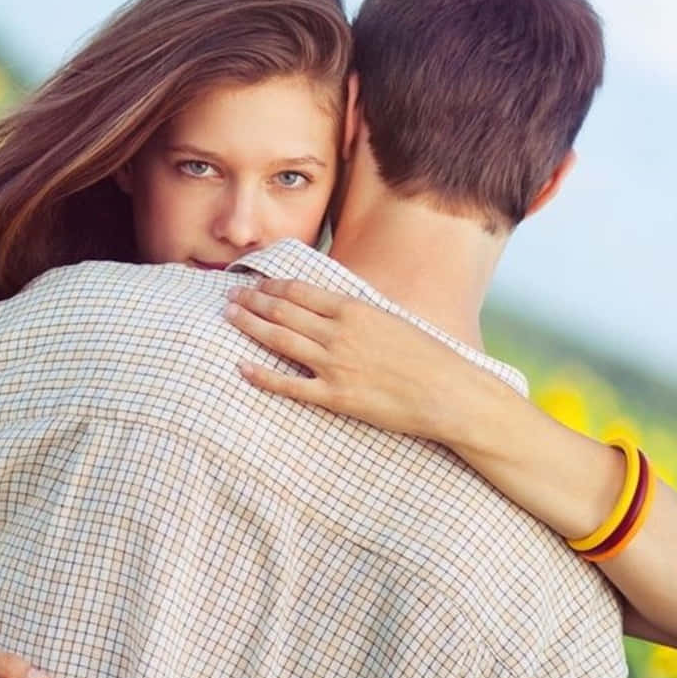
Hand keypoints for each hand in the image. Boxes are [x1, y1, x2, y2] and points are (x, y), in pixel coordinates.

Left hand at [224, 278, 514, 447]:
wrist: (447, 392)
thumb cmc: (426, 356)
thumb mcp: (390, 320)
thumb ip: (358, 313)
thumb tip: (332, 306)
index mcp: (353, 309)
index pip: (300, 291)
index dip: (271, 285)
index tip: (254, 282)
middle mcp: (338, 333)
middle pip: (283, 311)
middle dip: (252, 301)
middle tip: (230, 295)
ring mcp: (334, 364)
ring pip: (280, 340)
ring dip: (250, 325)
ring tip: (229, 316)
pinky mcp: (335, 396)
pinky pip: (289, 384)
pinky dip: (262, 375)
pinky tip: (242, 367)